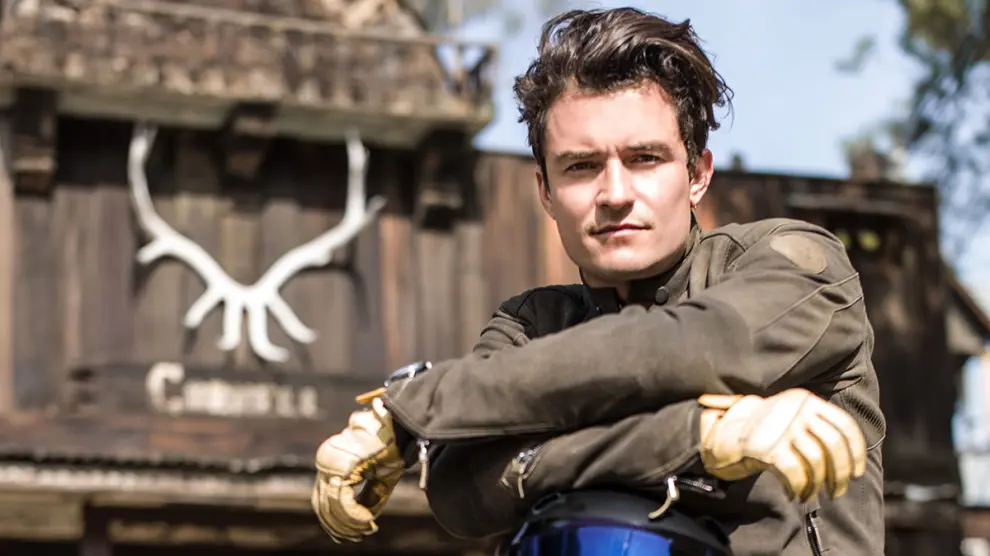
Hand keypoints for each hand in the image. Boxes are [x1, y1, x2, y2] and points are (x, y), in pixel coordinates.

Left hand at [311, 398, 403, 542]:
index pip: (323, 498)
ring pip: (331, 505)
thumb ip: (366, 497)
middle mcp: (325, 458)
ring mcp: (330, 461)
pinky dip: (354, 515)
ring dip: (348, 524)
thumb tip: (360, 523)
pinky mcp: (341, 465)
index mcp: (331, 458)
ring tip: (365, 529)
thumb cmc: (394, 446)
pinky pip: (342, 501)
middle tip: (358, 536)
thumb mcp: (379, 477)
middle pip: (323, 504)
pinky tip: (367, 520)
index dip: (336, 521)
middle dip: (340, 526)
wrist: (404, 426)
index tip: (354, 534)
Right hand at [698, 388, 866, 501]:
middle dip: (841, 473)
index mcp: (806, 401)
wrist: (724, 432)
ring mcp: (781, 428)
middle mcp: (796, 411)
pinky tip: (795, 494)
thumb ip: (817, 426)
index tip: (857, 472)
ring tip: (813, 495)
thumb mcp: (792, 417)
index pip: (843, 425)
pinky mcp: (767, 448)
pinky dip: (799, 488)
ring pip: (816, 461)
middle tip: (838, 491)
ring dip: (819, 485)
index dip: (856, 452)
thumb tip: (850, 459)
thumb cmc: (765, 430)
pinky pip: (795, 473)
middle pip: (833, 445)